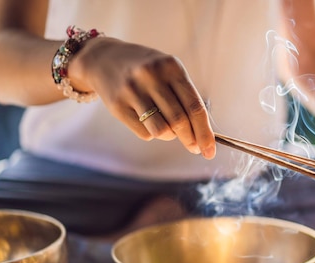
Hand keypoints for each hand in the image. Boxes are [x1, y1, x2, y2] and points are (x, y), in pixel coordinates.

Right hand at [68, 37, 215, 158]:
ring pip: (162, 130)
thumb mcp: (168, 72)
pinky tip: (149, 122)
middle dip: (190, 140)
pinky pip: (144, 133)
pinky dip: (152, 134)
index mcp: (171, 67)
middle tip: (194, 148)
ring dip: (170, 136)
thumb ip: (185, 98)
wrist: (104, 59)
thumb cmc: (146, 71)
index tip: (210, 151)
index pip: (195, 107)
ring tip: (169, 130)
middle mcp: (151, 76)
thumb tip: (203, 134)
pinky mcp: (117, 105)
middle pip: (180, 121)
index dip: (205, 132)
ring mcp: (132, 90)